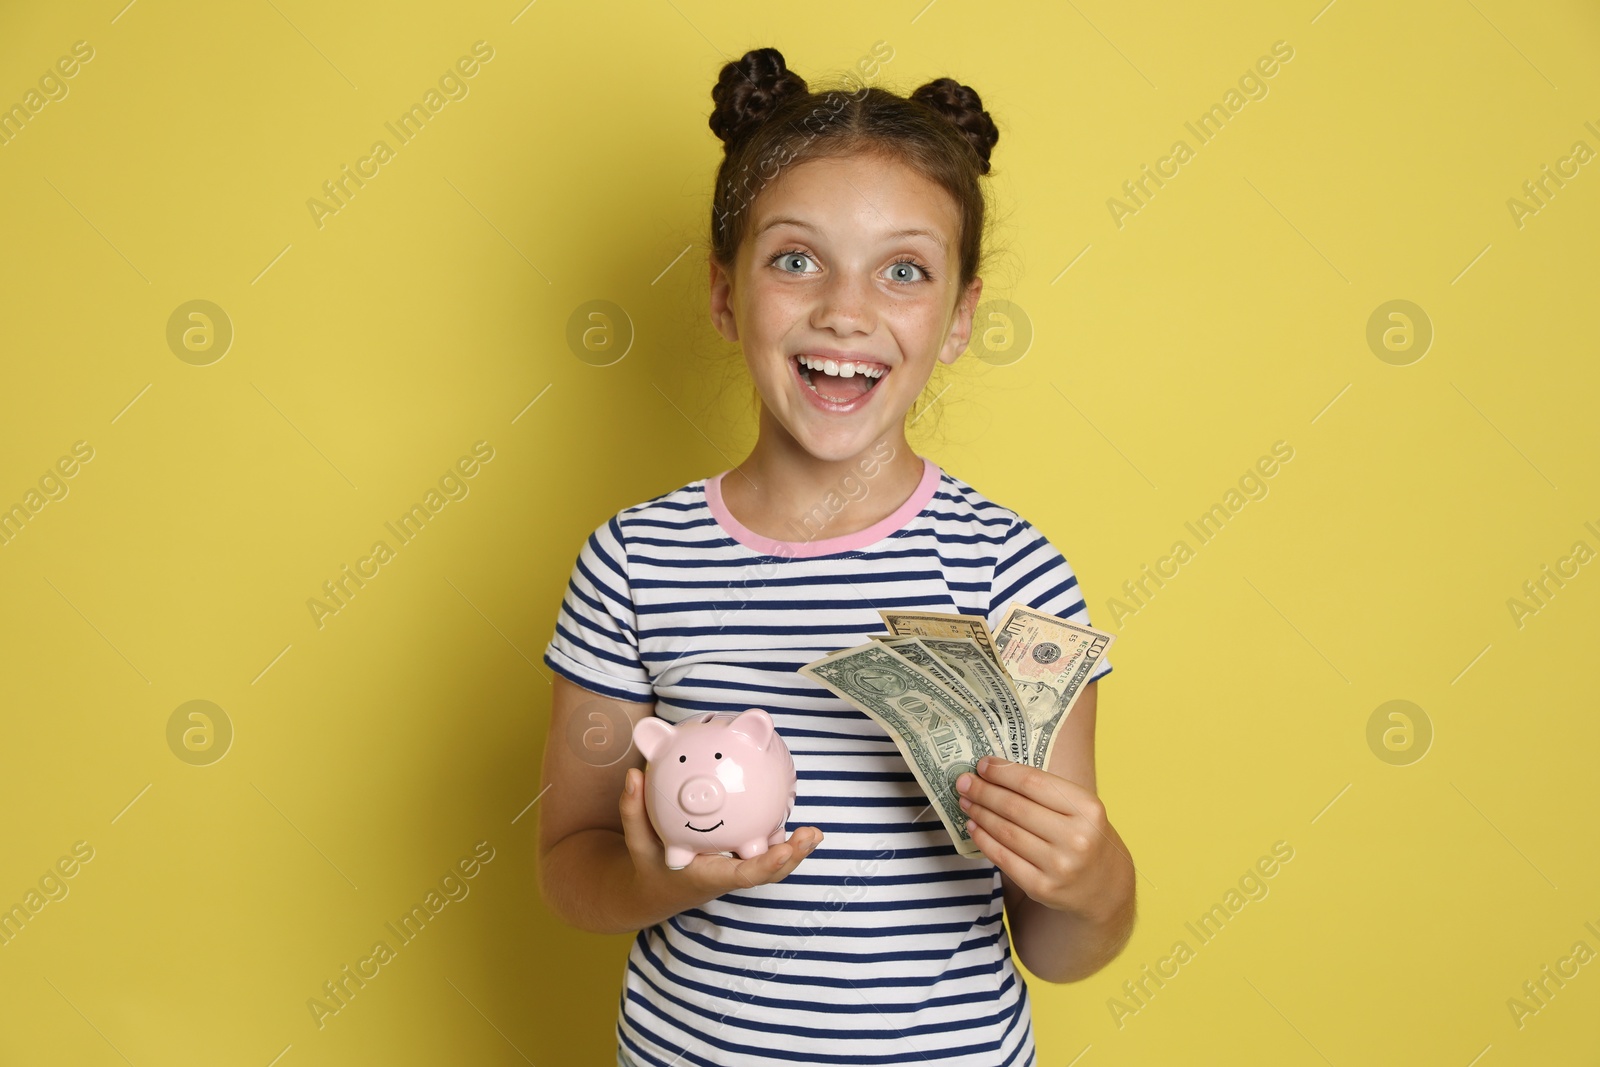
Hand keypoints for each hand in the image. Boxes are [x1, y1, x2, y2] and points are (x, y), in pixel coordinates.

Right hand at [618, 767, 823, 901]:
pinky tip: (792, 815)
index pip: (743, 875)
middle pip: (768, 872)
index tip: (785, 849)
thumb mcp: (637, 842)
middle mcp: (729, 874)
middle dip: (793, 858)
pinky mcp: (740, 858)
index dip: (768, 864)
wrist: (657, 889)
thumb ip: (633, 812)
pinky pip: (764, 848)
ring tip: (815, 832)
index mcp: (709, 876)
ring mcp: (737, 867)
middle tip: (812, 835)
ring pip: (772, 863)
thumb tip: (634, 776)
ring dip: (795, 850)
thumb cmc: (649, 865)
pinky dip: (781, 838)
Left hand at [956, 756, 1129, 919]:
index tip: (982, 765)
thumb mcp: (1079, 809)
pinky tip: (973, 827)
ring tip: (965, 802)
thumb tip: (992, 771)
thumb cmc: (1084, 836)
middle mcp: (1076, 838)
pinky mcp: (1043, 888)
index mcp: (1087, 809)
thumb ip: (1044, 791)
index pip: (1033, 783)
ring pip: (1006, 832)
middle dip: (983, 791)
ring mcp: (1060, 866)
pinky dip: (983, 840)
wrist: (1104, 886)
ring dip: (979, 813)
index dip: (1002, 772)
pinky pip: (1003, 858)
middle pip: (1015, 807)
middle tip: (964, 782)